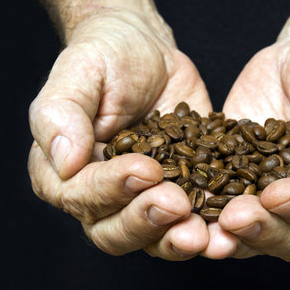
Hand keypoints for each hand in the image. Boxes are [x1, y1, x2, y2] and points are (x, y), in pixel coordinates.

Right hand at [28, 10, 210, 259]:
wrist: (146, 51)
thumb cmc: (105, 56)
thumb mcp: (79, 72)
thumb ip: (60, 113)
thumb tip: (63, 162)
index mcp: (64, 173)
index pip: (82, 196)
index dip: (112, 189)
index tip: (146, 169)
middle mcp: (101, 196)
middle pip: (115, 232)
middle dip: (147, 222)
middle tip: (178, 205)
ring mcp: (143, 200)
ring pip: (153, 238)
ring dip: (177, 239)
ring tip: (204, 233)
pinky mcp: (180, 194)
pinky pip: (191, 221)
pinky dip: (209, 228)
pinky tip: (228, 225)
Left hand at [202, 18, 289, 260]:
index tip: (280, 193)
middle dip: (266, 231)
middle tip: (235, 217)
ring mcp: (279, 202)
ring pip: (259, 236)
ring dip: (232, 238)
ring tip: (206, 230)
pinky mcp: (244, 188)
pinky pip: (225, 213)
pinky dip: (206, 219)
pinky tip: (185, 214)